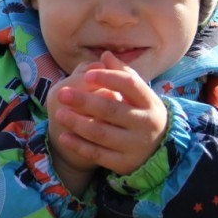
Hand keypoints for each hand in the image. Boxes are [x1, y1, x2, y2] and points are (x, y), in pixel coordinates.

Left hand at [51, 51, 167, 175]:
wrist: (158, 149)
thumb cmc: (140, 113)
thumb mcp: (138, 95)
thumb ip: (122, 74)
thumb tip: (105, 54)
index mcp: (150, 101)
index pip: (130, 85)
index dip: (108, 78)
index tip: (87, 75)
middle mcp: (146, 123)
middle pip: (112, 109)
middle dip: (85, 101)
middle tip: (62, 94)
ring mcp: (136, 145)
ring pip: (102, 133)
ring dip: (77, 123)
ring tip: (59, 114)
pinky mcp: (125, 163)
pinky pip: (98, 154)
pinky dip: (79, 145)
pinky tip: (64, 136)